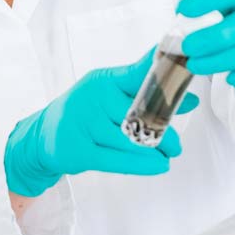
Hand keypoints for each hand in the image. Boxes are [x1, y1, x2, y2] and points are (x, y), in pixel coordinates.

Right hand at [3, 49, 199, 196]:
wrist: (45, 136)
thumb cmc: (87, 114)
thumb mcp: (111, 96)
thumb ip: (147, 97)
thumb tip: (190, 98)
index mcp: (104, 79)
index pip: (138, 73)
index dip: (163, 72)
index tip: (187, 68)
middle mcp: (93, 96)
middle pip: (139, 113)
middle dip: (164, 131)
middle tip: (177, 145)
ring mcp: (83, 122)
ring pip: (130, 140)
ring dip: (156, 151)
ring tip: (169, 156)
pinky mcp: (78, 149)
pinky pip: (117, 160)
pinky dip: (143, 164)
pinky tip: (158, 166)